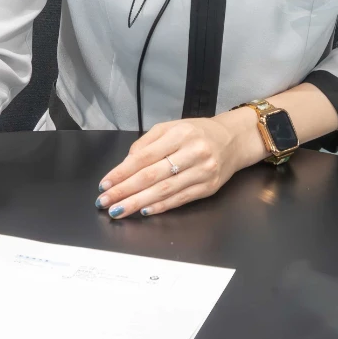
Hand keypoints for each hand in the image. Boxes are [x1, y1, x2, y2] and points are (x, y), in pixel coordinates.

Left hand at [94, 109, 262, 219]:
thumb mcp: (170, 127)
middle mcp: (192, 152)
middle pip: (151, 176)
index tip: (104, 184)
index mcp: (179, 134)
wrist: (232, 140)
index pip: (143, 157)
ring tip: (118, 210)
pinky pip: (180, 199)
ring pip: (164, 191)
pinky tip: (144, 211)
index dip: (121, 173)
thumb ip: (146, 143)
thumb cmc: (196, 133)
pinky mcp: (208, 188)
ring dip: (138, 203)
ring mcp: (202, 172)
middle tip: (105, 202)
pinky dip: (160, 207)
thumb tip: (125, 165)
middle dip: (124, 191)